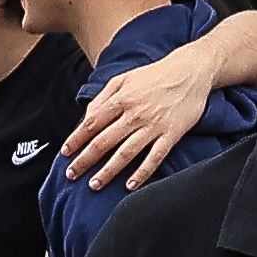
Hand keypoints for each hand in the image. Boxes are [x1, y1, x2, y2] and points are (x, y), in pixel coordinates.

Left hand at [60, 48, 220, 192]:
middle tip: (71, 174)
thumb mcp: (124, 78)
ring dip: (108, 171)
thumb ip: (103, 97)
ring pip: (126, 153)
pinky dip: (142, 173)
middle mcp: (135, 113)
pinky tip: (129, 186)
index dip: (76, 139)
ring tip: (94, 184)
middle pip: (104, 141)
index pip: (92, 123)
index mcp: (122, 98)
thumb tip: (86, 117)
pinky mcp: (172, 134)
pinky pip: (154, 157)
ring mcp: (154, 125)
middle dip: (85, 160)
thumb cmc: (155, 75)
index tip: (65, 153)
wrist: (191, 70)